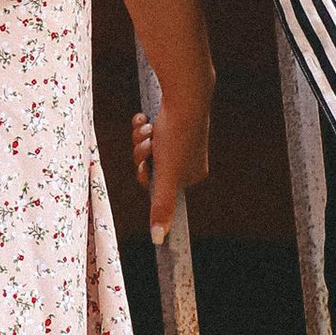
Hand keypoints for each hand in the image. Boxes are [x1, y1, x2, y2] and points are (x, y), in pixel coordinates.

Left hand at [132, 92, 209, 240]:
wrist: (183, 95)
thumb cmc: (176, 135)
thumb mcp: (165, 176)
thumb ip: (161, 207)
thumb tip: (158, 239)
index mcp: (194, 176)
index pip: (156, 185)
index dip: (146, 174)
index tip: (149, 166)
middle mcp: (190, 159)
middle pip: (150, 166)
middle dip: (142, 154)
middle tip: (149, 145)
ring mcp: (181, 140)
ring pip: (147, 148)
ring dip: (141, 139)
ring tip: (150, 129)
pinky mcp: (172, 122)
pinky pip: (149, 131)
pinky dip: (143, 126)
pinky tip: (145, 118)